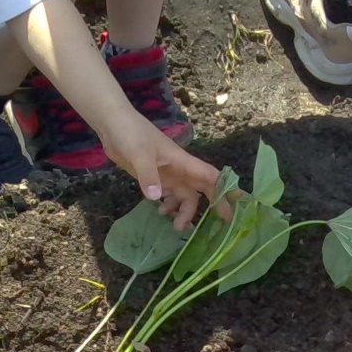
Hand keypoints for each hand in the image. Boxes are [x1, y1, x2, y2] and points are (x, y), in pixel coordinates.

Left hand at [99, 115, 226, 230]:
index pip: (210, 176)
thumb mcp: (140, 155)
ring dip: (184, 211)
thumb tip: (157, 198)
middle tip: (219, 226)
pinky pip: (169, 195)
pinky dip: (169, 206)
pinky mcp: (155, 178)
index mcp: (183, 162)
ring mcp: (168, 174)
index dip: (225, 188)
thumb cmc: (131, 133)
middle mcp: (180, 170)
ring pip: (185, 196)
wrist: (114, 125)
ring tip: (176, 227)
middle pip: (202, 189)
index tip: (237, 201)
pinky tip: (160, 212)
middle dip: (213, 205)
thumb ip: (149, 176)